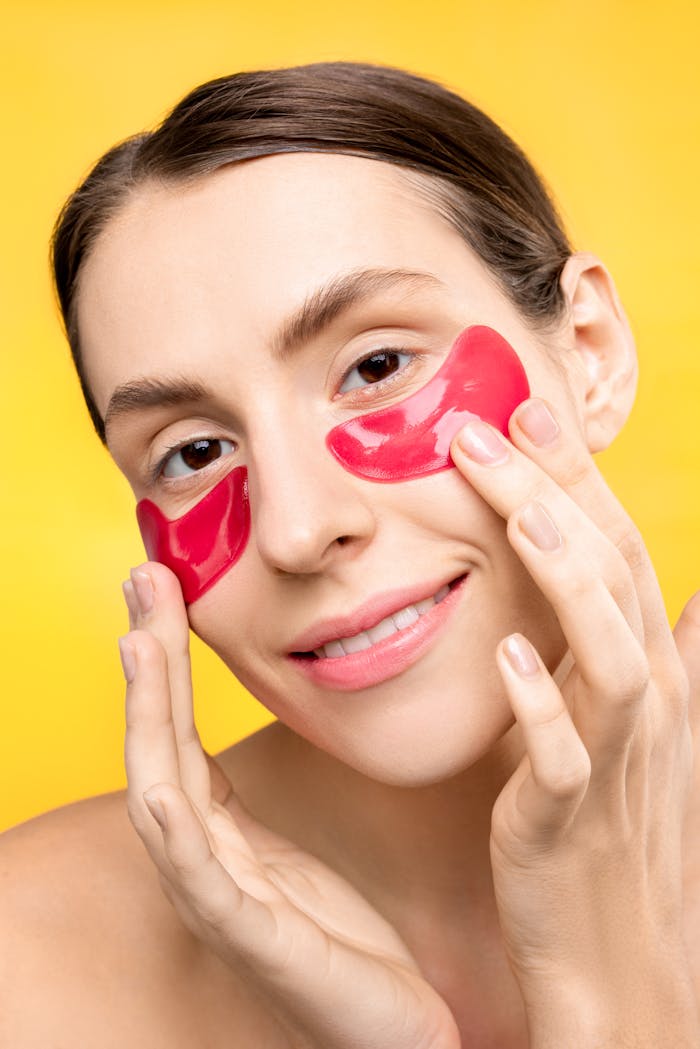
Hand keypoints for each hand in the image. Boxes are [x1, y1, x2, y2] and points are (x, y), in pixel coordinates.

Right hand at [119, 564, 458, 1048]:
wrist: (393, 1028)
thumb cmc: (344, 940)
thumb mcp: (295, 851)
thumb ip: (258, 801)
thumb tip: (249, 730)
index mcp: (221, 832)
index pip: (179, 728)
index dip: (167, 657)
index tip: (165, 581)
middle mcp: (205, 857)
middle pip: (159, 742)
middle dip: (148, 660)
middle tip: (144, 576)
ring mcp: (219, 897)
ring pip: (163, 793)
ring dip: (148, 717)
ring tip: (142, 641)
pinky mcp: (251, 939)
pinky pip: (202, 879)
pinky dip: (176, 829)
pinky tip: (163, 783)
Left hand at [451, 399, 699, 1046]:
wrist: (614, 957)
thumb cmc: (608, 832)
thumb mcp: (627, 729)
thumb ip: (630, 655)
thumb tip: (662, 601)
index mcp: (642, 671)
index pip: (615, 551)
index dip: (574, 479)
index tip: (520, 412)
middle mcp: (643, 704)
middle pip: (614, 577)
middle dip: (558, 496)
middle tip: (489, 423)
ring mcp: (612, 761)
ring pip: (609, 653)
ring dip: (569, 580)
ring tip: (520, 518)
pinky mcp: (566, 821)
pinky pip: (562, 758)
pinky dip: (541, 706)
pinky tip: (507, 659)